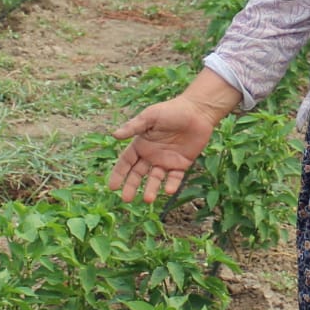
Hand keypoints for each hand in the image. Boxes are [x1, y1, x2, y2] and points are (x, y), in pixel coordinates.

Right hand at [110, 96, 224, 201]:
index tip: (112, 187)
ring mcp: (166, 161)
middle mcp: (151, 155)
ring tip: (148, 199)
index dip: (119, 174)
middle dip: (131, 186)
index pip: (126, 162)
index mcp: (141, 144)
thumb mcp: (150, 116)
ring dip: (151, 189)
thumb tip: (114, 135)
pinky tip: (168, 190)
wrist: (197, 111)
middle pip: (138, 174)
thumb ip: (134, 127)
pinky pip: (175, 178)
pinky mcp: (182, 164)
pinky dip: (172, 184)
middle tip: (126, 199)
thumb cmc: (171, 111)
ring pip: (156, 179)